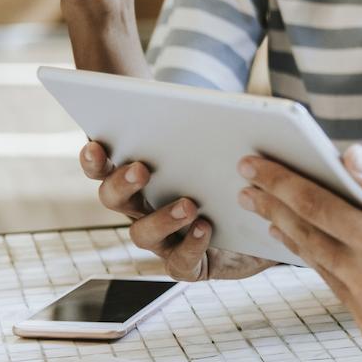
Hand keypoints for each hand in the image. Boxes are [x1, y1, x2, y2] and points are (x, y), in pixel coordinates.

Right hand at [79, 140, 275, 281]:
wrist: (266, 218)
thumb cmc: (235, 175)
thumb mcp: (223, 147)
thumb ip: (205, 125)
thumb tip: (204, 98)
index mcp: (142, 178)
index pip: (105, 167)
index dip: (94, 159)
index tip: (96, 144)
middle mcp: (144, 209)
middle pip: (113, 199)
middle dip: (121, 183)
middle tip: (140, 169)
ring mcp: (163, 239)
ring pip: (142, 234)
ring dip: (161, 218)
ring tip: (188, 205)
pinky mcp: (188, 262)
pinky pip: (180, 261)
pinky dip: (191, 244)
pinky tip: (206, 227)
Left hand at [238, 145, 361, 349]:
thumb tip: (347, 155)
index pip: (317, 206)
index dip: (281, 182)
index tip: (254, 164)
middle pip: (307, 239)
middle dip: (275, 207)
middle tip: (249, 186)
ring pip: (321, 269)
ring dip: (296, 238)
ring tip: (274, 213)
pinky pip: (341, 293)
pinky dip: (328, 267)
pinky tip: (322, 249)